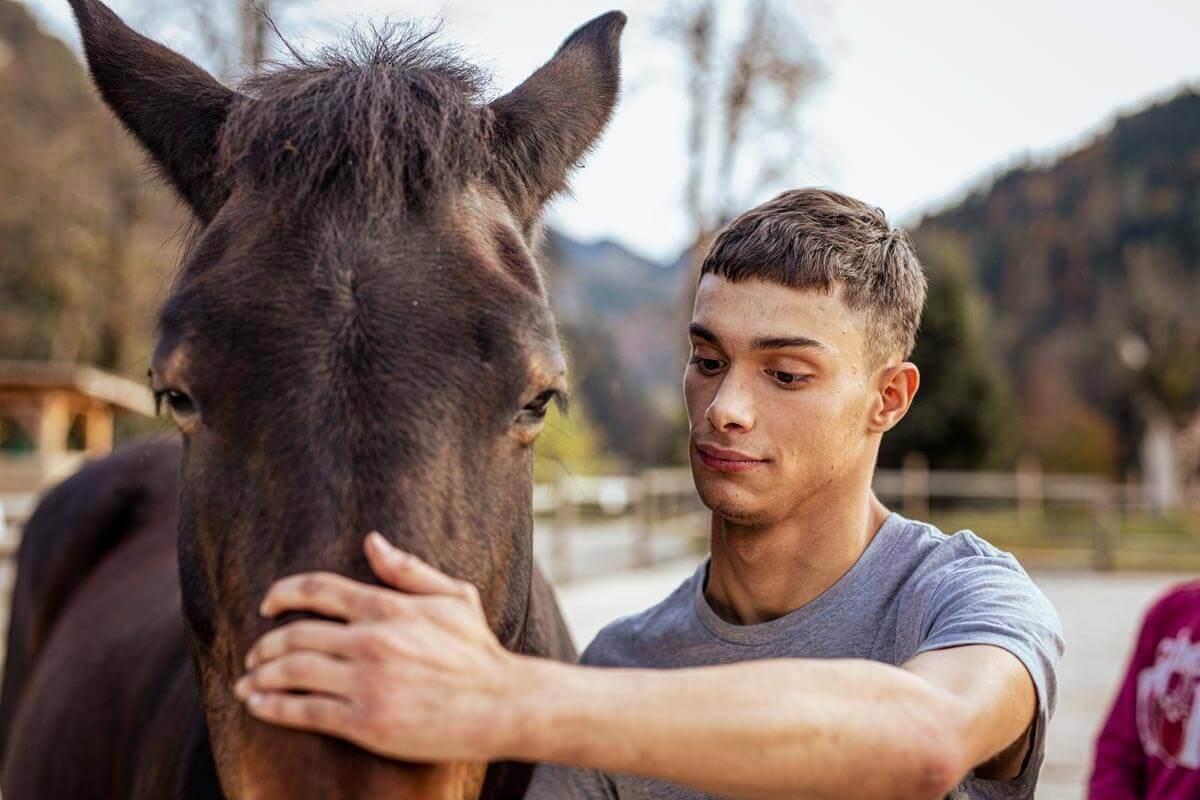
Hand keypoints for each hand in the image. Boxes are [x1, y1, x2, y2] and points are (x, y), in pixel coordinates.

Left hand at [235, 532, 523, 762]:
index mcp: (388, 606)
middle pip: (295, 635)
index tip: (266, 605)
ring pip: (291, 672)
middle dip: (264, 644)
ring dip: (259, 676)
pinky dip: (272, 707)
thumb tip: (372, 540)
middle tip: (252, 654)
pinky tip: (259, 706)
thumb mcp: (454, 597)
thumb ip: (408, 570)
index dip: (282, 594)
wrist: (502, 704)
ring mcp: (366, 681)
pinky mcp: (366, 721)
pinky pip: (304, 711)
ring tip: (247, 682)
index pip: (317, 590)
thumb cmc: (479, 651)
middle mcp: (371, 639)